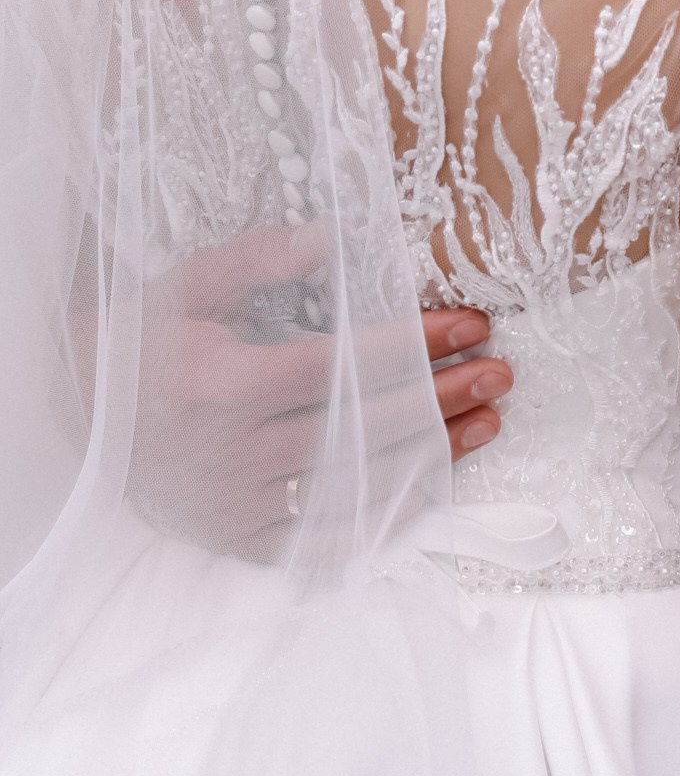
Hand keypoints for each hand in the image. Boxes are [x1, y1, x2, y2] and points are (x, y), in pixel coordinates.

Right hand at [137, 225, 503, 549]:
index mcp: (222, 384)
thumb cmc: (142, 339)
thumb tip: (332, 236)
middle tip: (501, 370)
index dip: (415, 345)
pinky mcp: (237, 539)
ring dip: (431, 453)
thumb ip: (258, 259)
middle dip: (442, 396)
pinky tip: (432, 487)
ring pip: (355, 484)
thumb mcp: (187, 284)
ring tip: (490, 420)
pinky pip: (325, 537)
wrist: (81, 412)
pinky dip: (382, 516)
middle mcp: (232, 453)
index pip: (343, 365)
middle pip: (362, 427)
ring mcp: (236, 505)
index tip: (471, 324)